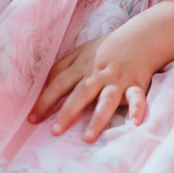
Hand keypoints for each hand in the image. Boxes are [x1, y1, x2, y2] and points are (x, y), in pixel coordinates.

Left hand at [28, 32, 153, 141]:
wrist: (141, 36)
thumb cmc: (108, 47)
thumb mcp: (82, 51)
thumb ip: (62, 67)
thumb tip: (43, 85)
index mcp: (82, 66)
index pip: (60, 83)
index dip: (45, 100)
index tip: (32, 119)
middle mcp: (98, 75)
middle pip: (80, 94)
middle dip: (67, 112)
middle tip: (55, 131)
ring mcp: (117, 80)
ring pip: (106, 100)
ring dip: (97, 118)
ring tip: (87, 137)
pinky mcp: (136, 84)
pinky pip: (136, 98)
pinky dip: (137, 110)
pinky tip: (134, 124)